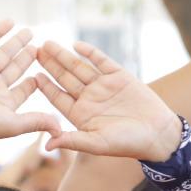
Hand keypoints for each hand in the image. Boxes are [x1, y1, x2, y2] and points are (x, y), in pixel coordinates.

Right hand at [0, 21, 57, 145]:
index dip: (33, 83)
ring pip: (2, 54)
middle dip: (26, 58)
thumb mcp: (15, 124)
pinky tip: (9, 21)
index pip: (23, 90)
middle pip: (14, 69)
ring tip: (29, 31)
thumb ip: (38, 121)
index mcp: (4, 104)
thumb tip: (60, 130)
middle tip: (39, 46)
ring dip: (15, 42)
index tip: (43, 74)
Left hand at [37, 40, 181, 159]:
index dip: (45, 86)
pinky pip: (101, 61)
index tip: (32, 76)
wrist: (158, 133)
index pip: (58, 97)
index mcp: (80, 115)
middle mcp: (89, 98)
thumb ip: (72, 141)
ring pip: (79, 67)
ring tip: (47, 44)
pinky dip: (90, 53)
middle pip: (65, 78)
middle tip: (33, 51)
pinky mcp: (119, 75)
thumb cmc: (127, 143)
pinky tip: (77, 45)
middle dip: (50, 65)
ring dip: (64, 56)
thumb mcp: (97, 143)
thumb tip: (47, 146)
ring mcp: (103, 85)